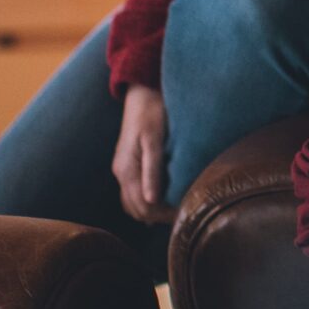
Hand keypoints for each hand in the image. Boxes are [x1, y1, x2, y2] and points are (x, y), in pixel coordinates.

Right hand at [112, 85, 175, 223]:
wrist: (142, 92)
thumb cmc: (152, 112)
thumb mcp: (154, 140)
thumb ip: (152, 170)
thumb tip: (152, 201)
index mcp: (127, 170)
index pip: (143, 207)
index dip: (165, 215)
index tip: (187, 212)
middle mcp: (121, 173)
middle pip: (136, 210)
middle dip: (159, 216)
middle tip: (185, 213)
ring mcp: (122, 170)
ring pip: (132, 204)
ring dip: (152, 211)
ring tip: (177, 208)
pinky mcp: (127, 164)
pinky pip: (133, 193)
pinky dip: (146, 201)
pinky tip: (163, 201)